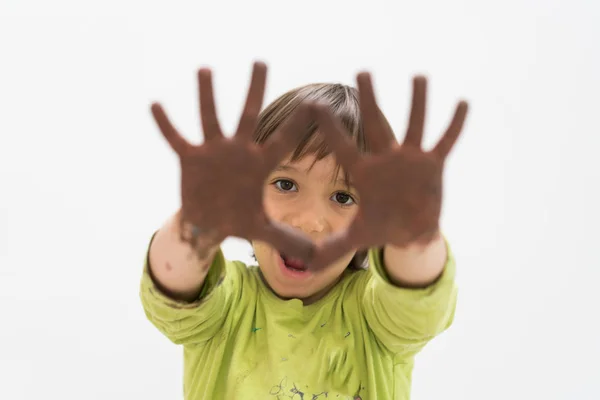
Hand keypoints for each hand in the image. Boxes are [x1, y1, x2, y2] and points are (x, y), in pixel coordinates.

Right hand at [150, 62, 314, 261]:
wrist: (208, 223)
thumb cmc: (238, 219)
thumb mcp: (263, 230)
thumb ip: (288, 239)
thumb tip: (315, 258)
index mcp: (260, 164)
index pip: (283, 141)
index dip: (299, 124)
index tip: (315, 101)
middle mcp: (238, 151)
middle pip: (249, 116)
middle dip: (255, 90)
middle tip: (261, 62)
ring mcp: (213, 152)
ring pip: (211, 118)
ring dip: (207, 96)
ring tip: (206, 69)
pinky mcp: (190, 159)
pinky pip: (176, 138)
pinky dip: (166, 124)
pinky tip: (156, 104)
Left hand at [310, 74, 467, 269]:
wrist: (409, 231)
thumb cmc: (380, 228)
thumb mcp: (355, 238)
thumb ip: (330, 249)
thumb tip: (304, 267)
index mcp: (364, 173)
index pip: (343, 147)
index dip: (328, 129)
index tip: (312, 104)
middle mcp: (386, 160)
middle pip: (376, 125)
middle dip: (371, 99)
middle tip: (362, 71)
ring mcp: (410, 160)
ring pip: (414, 125)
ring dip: (417, 102)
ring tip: (419, 76)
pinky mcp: (433, 165)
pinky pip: (446, 141)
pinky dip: (454, 125)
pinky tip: (463, 102)